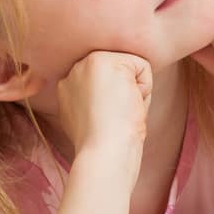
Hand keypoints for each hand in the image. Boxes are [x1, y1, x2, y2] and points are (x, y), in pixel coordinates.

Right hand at [54, 50, 153, 177]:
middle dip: (125, 94)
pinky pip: (143, 67)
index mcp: (67, 86)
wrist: (103, 153)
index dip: (115, 103)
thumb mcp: (91, 120)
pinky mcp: (107, 60)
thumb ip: (93, 99)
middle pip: (120, 72)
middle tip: (114, 118)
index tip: (106, 123)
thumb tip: (115, 93)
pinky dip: (145, 89)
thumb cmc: (103, 146)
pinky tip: (128, 105)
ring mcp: (88, 63)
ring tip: (120, 112)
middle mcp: (73, 70)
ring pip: (131, 68)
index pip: (106, 82)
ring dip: (134, 92)